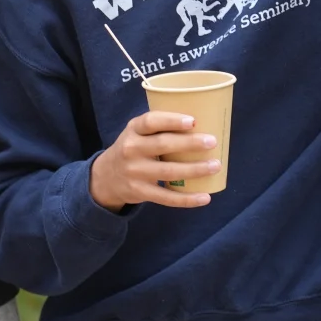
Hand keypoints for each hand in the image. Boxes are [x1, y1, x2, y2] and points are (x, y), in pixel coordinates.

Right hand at [89, 111, 218, 211]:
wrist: (106, 177)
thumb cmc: (133, 149)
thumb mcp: (137, 133)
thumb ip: (159, 129)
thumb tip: (203, 124)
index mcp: (133, 130)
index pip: (150, 122)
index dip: (171, 121)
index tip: (193, 121)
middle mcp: (131, 149)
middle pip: (162, 145)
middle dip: (190, 143)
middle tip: (212, 142)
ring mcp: (134, 172)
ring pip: (168, 172)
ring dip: (194, 169)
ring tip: (215, 166)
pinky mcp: (140, 192)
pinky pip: (166, 197)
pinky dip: (187, 199)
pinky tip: (205, 197)